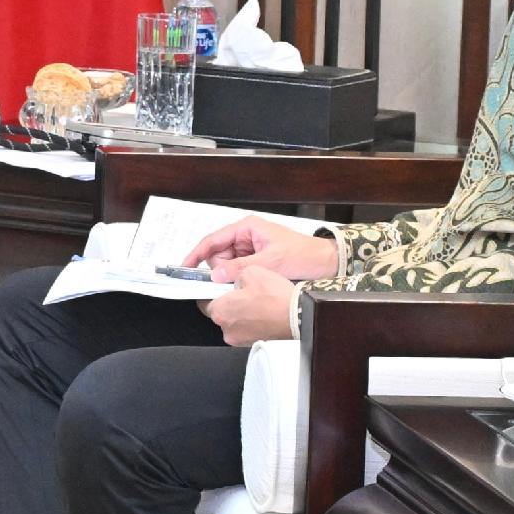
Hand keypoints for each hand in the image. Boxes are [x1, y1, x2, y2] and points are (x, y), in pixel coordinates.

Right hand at [191, 216, 343, 285]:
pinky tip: (245, 284)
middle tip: (224, 284)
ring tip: (243, 283)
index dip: (197, 253)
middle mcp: (246, 237)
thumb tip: (215, 276)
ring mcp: (251, 249)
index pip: (213, 240)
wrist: (328, 264)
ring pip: (227, 264)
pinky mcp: (256, 261)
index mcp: (247, 228)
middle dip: (218, 269)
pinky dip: (238, 278)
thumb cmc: (304, 256)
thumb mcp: (270, 262)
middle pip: (218, 254)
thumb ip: (240, 268)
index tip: (185, 267)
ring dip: (230, 276)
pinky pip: (238, 270)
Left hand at [207, 269, 299, 346]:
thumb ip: (235, 275)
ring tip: (258, 302)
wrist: (301, 317)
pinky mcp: (253, 344)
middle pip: (220, 313)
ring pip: (234, 322)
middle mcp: (227, 329)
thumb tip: (234, 280)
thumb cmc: (277, 299)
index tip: (218, 288)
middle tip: (243, 292)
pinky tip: (264, 312)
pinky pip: (247, 329)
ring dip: (242, 313)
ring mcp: (240, 339)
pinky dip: (252, 321)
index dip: (212, 292)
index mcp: (221, 311)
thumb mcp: (252, 271)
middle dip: (229, 303)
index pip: (205, 301)